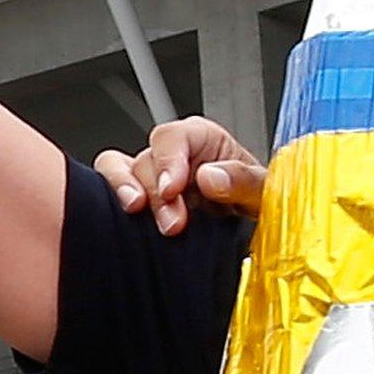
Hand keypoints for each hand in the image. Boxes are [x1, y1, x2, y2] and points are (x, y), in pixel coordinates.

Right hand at [93, 117, 265, 234]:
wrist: (250, 237)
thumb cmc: (256, 206)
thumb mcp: (266, 192)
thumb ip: (244, 180)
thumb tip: (209, 176)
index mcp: (203, 140)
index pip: (175, 137)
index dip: (169, 160)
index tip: (173, 188)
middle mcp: (173, 156)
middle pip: (146, 159)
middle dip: (155, 192)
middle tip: (172, 224)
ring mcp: (152, 178)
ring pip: (118, 169)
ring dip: (123, 192)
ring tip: (136, 216)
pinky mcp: (138, 202)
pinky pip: (107, 191)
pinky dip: (109, 204)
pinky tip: (125, 226)